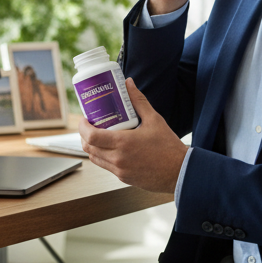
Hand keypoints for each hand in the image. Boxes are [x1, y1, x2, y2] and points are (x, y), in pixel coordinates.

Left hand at [79, 78, 186, 192]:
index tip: (84, 119)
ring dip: (92, 147)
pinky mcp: (123, 178)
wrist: (179, 172)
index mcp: (122, 143)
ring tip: (99, 135)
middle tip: (89, 125)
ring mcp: (119, 170)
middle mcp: (117, 159)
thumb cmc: (168, 147)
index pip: (90, 136)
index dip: (82, 127)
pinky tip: (111, 148)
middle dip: (84, 135)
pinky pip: (106, 166)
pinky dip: (103, 156)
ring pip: (95, 158)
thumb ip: (138, 101)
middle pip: (88, 148)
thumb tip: (129, 84)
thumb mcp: (154, 120)